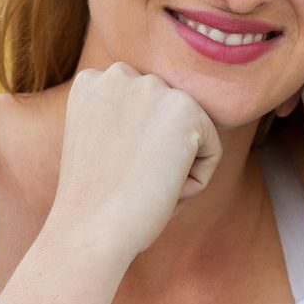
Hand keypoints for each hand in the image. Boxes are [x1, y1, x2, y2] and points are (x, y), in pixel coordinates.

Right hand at [50, 63, 221, 260]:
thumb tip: (166, 125)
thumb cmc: (92, 205)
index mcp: (92, 82)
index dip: (133, 153)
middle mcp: (119, 74)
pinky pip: (211, 151)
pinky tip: (163, 189)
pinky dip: (195, 182)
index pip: (142, 113)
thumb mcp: (97, 147)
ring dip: (175, 170)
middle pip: (167, 121)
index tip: (112, 175)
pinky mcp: (186, 109)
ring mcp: (153, 88)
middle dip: (158, 158)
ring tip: (143, 187)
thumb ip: (123, 122)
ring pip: (191, 136)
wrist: (91, 229)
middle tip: (128, 185)